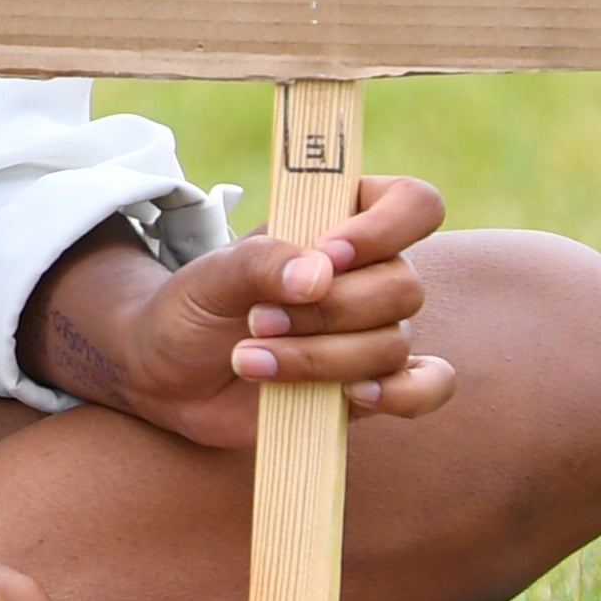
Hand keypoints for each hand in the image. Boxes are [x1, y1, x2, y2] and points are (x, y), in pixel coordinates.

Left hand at [36, 179, 458, 455]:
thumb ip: (260, 262)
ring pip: (393, 343)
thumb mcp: (209, 276)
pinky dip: (403, 394)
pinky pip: (427, 386)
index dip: (383, 228)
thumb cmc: (195, 307)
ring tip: (251, 360)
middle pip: (403, 285)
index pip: (412, 204)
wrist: (173, 375)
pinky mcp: (373, 384)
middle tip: (257, 319)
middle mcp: (371, 273)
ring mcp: (376, 330)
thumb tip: (317, 276)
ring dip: (320, 358)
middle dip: (328, 310)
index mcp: (343, 219)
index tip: (328, 253)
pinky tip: (353, 397)